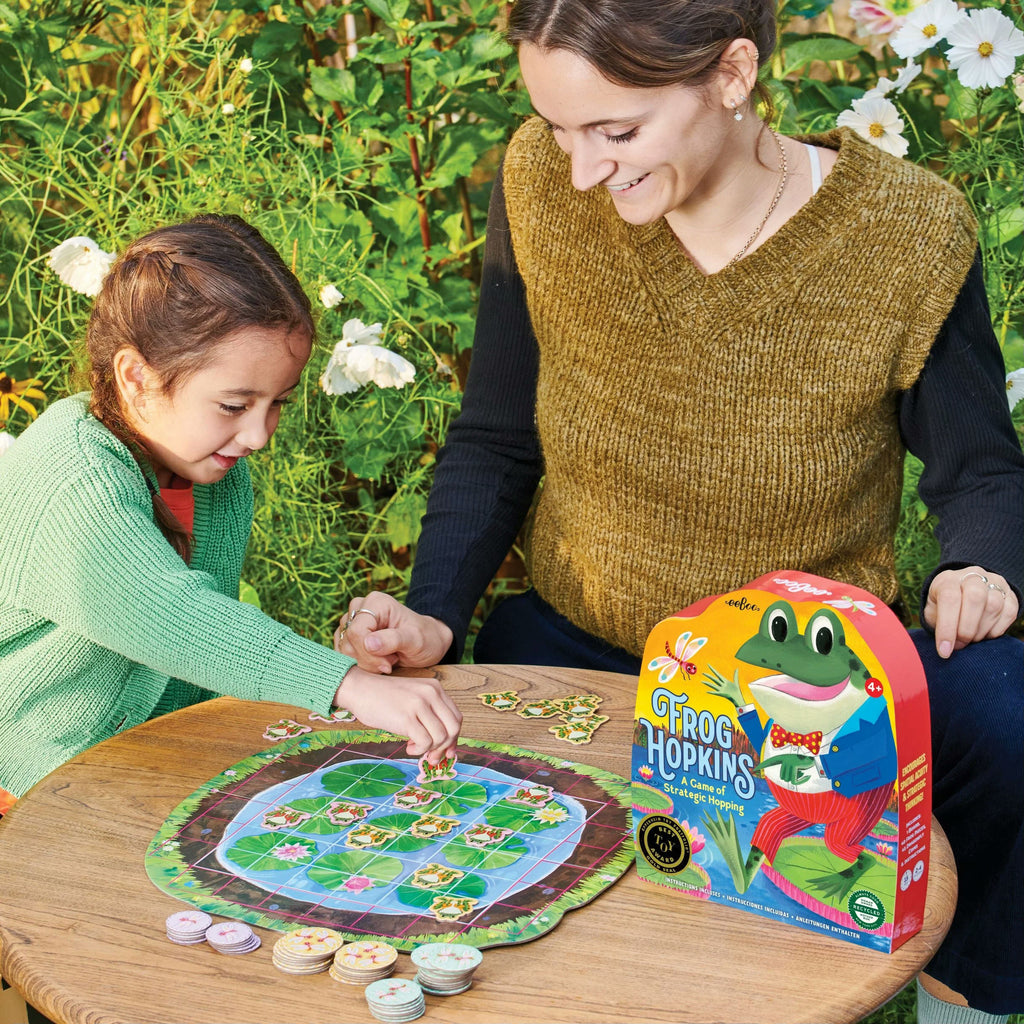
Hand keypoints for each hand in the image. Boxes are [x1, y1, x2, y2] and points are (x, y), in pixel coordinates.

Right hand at [333, 666, 461, 759]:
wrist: (359, 689)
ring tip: (414, 746)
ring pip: (441, 737)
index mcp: (435, 688)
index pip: (456, 717)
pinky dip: (419, 750)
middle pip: (454, 728)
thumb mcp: (413, 698)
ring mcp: (419, 704)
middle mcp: (431, 693)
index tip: (444, 750)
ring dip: (430, 749)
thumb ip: (430, 714)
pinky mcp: (407, 717)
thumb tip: (446, 747)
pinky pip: (426, 742)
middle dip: (445, 747)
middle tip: (432, 756)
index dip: (453, 738)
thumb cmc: (384, 699)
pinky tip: (408, 747)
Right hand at [334, 593, 452, 672]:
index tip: (389, 664)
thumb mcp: (416, 640)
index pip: (356, 632)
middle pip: (348, 642)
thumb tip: (369, 643)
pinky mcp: (348, 636)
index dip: (368, 653)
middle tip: (391, 662)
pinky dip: (359, 664)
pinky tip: (377, 663)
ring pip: (343, 650)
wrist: (427, 643)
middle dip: (368, 660)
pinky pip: (343, 654)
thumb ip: (393, 640)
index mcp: (375, 602)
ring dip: (364, 663)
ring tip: (386, 660)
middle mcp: (359, 608)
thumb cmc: (425, 639)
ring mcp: (351, 622)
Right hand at [702, 665, 742, 706]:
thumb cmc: (736, 690)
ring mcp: (721, 689)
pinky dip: (711, 692)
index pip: (717, 674)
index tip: (709, 666)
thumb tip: (737, 668)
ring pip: (713, 685)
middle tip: (703, 673)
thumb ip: (735, 675)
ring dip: (707, 683)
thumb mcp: (736, 681)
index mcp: (724, 681)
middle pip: (714, 679)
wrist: (737, 697)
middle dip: (708, 676)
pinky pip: (715, 692)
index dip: (713, 670)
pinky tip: (707, 691)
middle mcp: (721, 684)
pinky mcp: (721, 694)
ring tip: (702, 681)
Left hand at [923, 566, 1018, 658]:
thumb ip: (937, 625)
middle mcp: (972, 576)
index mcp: (948, 579)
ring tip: (971, 639)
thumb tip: (946, 648)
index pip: (949, 597)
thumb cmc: (943, 608)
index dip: (947, 627)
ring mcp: (994, 583)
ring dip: (981, 631)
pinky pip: (1009, 613)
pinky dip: (997, 630)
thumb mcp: (933, 612)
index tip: (944, 650)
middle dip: (966, 629)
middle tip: (960, 644)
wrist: (963, 594)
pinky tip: (985, 634)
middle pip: (975, 598)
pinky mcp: (1010, 594)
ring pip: (994, 606)